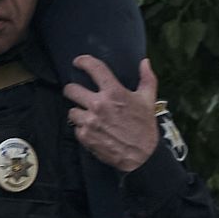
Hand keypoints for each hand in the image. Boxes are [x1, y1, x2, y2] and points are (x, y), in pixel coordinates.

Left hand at [63, 55, 159, 171]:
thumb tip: (145, 62)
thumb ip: (147, 78)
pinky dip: (82, 129)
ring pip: (71, 110)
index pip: (94, 68)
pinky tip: (93, 130)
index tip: (78, 62)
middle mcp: (99, 105)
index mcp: (114, 92)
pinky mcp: (85, 136)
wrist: (142, 156)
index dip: (83, 61)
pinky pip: (76, 128)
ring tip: (89, 116)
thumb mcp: (148, 100)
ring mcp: (90, 121)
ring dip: (78, 112)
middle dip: (72, 90)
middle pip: (71, 90)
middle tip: (76, 93)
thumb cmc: (145, 126)